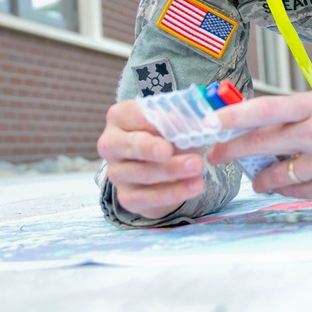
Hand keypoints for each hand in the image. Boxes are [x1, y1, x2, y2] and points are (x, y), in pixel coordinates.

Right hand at [96, 99, 205, 218]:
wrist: (166, 169)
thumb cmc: (169, 136)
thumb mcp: (178, 122)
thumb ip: (185, 119)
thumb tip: (200, 122)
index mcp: (120, 117)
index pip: (133, 115)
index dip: (153, 120)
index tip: (173, 123)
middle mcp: (111, 144)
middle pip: (128, 145)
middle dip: (149, 148)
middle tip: (167, 150)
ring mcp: (116, 172)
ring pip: (142, 173)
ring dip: (171, 170)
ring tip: (197, 165)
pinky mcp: (127, 197)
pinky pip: (148, 197)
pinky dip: (174, 192)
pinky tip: (194, 186)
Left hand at [205, 92, 311, 201]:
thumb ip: (294, 114)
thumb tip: (251, 125)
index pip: (266, 108)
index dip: (235, 115)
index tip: (211, 122)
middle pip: (262, 142)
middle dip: (232, 150)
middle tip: (215, 155)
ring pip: (275, 173)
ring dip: (259, 177)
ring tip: (257, 177)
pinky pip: (294, 192)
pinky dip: (284, 189)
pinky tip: (286, 184)